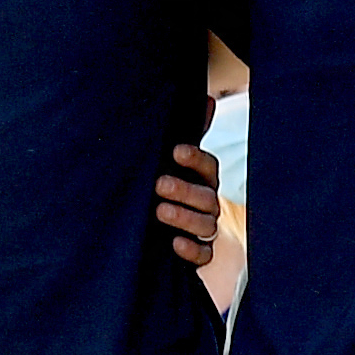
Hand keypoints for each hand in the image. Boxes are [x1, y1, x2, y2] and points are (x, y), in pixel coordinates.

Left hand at [153, 140, 223, 269]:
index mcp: (202, 179)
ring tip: (160, 211)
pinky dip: (192, 249)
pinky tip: (175, 243)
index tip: (176, 152)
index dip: (195, 159)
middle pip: (206, 196)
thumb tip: (207, 99)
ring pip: (206, 224)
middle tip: (160, 184)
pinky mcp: (198, 253)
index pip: (208, 166)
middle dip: (185, 190)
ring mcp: (204, 229)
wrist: (146, 228)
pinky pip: (204, 254)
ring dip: (184, 217)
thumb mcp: (166, 160)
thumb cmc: (160, 184)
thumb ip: (185, 132)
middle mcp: (207, 203)